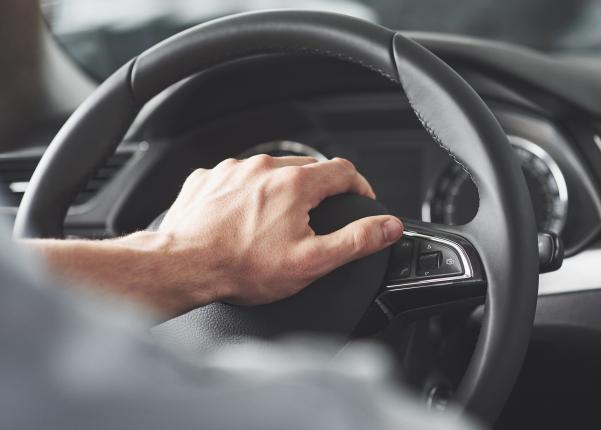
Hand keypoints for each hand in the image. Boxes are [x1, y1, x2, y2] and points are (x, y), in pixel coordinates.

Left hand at [158, 155, 402, 305]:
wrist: (183, 266)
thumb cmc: (242, 268)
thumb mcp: (312, 261)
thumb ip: (357, 240)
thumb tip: (389, 227)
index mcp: (295, 184)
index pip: (343, 171)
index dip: (359, 186)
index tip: (361, 201)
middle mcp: (264, 168)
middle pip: (307, 169)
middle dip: (318, 192)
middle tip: (315, 222)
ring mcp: (233, 170)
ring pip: (270, 172)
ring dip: (280, 192)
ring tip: (274, 226)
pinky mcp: (208, 178)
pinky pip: (237, 179)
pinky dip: (246, 195)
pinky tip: (242, 221)